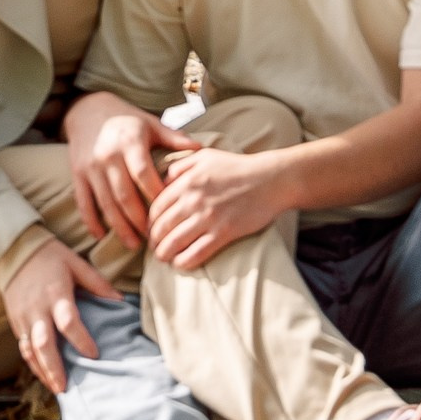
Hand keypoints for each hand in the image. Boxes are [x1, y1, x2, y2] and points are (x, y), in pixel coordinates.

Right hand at [0, 234, 118, 393]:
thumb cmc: (51, 256)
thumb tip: (120, 301)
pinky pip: (23, 347)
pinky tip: (43, 375)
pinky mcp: (16, 322)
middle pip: (44, 343)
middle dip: (54, 367)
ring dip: (42, 371)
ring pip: (30, 350)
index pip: (68, 321)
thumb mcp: (76, 263)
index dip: (81, 339)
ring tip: (56, 388)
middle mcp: (37, 308)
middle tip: (65, 388)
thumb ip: (97, 283)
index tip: (94, 354)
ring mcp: (24, 317)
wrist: (15, 251)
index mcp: (56, 293)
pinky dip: (32, 363)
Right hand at [68, 98, 198, 247]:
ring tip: (133, 244)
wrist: (87, 109)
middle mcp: (109, 156)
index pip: (144, 175)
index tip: (168, 213)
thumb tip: (200, 149)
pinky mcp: (78, 175)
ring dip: (119, 227)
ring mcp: (91, 167)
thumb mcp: (150, 123)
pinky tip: (101, 237)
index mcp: (130, 143)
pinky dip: (91, 221)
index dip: (156, 196)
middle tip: (153, 238)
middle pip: (125, 195)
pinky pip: (84, 202)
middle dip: (139, 220)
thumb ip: (173, 138)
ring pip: (106, 204)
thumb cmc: (126, 120)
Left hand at [143, 145, 292, 272]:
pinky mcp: (223, 233)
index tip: (151, 229)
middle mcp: (194, 200)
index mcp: (187, 181)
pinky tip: (181, 263)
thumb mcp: (205, 156)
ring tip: (164, 257)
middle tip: (155, 246)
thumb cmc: (238, 167)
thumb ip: (180, 166)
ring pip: (174, 243)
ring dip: (164, 254)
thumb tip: (162, 181)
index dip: (150, 222)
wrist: (270, 179)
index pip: (156, 207)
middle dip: (154, 240)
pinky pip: (195, 254)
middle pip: (161, 227)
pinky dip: (183, 262)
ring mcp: (208, 218)